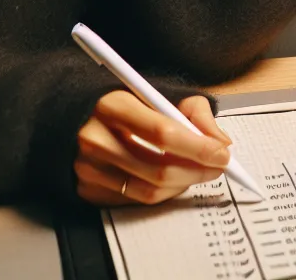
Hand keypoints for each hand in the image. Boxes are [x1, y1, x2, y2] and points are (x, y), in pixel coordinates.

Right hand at [75, 92, 232, 205]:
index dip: (198, 147)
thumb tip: (221, 142)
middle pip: (158, 169)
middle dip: (198, 171)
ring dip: (184, 185)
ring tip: (199, 173)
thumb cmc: (122, 106)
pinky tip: (172, 180)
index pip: (163, 133)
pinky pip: (135, 201)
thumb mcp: (155, 94)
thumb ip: (194, 112)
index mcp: (112, 106)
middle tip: (218, 166)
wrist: (73, 117)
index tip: (222, 153)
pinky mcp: (86, 189)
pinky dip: (162, 194)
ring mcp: (87, 168)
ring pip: (150, 191)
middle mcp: (95, 138)